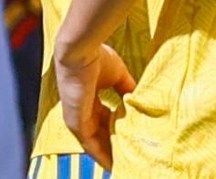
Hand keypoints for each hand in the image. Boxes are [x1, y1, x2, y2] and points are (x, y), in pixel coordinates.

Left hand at [56, 41, 134, 170]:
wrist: (80, 50)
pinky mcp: (75, 121)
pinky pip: (89, 144)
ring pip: (95, 143)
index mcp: (89, 99)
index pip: (103, 121)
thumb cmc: (96, 57)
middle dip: (114, 147)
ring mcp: (77, 116)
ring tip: (124, 165)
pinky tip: (113, 164)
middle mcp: (82, 110)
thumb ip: (126, 89)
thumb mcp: (117, 76)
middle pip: (100, 135)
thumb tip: (139, 100)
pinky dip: (101, 155)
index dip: (117, 132)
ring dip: (109, 154)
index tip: (131, 141)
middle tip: (130, 159)